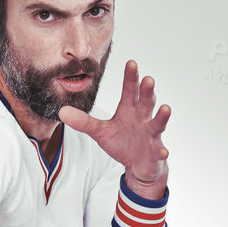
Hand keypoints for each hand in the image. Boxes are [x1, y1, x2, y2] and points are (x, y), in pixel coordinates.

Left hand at [57, 59, 170, 191]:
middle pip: (146, 101)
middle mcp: (143, 118)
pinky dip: (162, 152)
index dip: (131, 77)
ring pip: (158, 122)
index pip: (130, 90)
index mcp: (129, 110)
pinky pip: (160, 151)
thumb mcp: (100, 132)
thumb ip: (84, 122)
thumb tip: (61, 112)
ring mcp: (151, 134)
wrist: (139, 164)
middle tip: (148, 79)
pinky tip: (164, 152)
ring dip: (162, 116)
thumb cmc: (122, 143)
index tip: (131, 62)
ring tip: (165, 108)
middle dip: (147, 91)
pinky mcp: (155, 151)